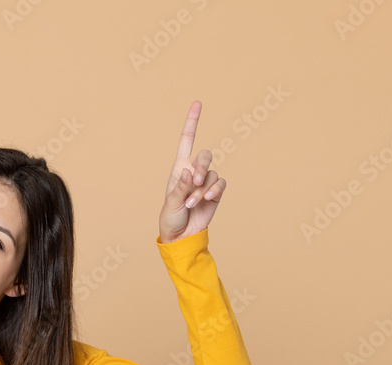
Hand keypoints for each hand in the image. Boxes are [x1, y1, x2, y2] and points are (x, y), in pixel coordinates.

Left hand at [159, 100, 226, 242]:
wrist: (182, 235)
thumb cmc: (171, 217)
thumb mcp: (171, 202)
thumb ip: (181, 187)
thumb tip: (189, 171)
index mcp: (179, 168)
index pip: (186, 141)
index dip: (192, 122)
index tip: (198, 103)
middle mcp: (194, 172)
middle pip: (204, 155)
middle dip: (200, 167)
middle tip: (193, 182)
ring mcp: (206, 182)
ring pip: (212, 173)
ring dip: (202, 189)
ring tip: (192, 203)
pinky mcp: (216, 192)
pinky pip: (220, 184)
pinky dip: (214, 191)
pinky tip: (207, 200)